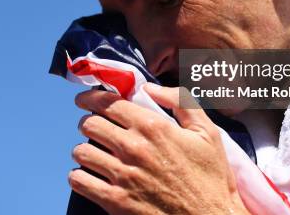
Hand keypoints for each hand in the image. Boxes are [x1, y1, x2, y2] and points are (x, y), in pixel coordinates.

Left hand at [69, 83, 249, 213]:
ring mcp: (123, 175)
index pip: (107, 103)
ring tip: (89, 152)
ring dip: (82, 150)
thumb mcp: (207, 132)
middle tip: (90, 126)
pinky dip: (78, 176)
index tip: (84, 99)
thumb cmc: (211, 177)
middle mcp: (134, 148)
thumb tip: (149, 87)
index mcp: (153, 127)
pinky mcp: (116, 202)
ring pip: (81, 151)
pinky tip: (87, 175)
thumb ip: (180, 101)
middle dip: (87, 122)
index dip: (91, 98)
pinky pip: (80, 181)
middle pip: (90, 124)